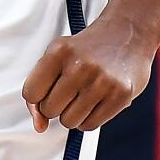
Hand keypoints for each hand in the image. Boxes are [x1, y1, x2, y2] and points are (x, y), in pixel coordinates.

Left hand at [22, 11, 153, 132]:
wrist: (128, 33)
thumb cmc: (87, 49)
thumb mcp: (58, 55)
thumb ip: (40, 89)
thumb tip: (39, 126)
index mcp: (59, 50)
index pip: (31, 93)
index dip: (37, 96)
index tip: (49, 87)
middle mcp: (80, 65)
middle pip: (49, 110)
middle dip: (56, 104)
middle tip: (70, 88)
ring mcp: (102, 81)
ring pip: (69, 122)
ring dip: (73, 113)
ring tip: (84, 94)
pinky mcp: (121, 95)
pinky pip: (90, 126)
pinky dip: (89, 118)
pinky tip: (96, 100)